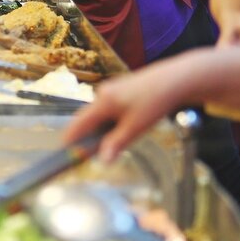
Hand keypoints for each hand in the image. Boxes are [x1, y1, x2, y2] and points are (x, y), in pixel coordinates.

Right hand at [62, 52, 201, 161]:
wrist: (176, 79)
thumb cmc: (155, 103)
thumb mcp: (135, 128)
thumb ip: (116, 144)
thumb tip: (101, 161)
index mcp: (102, 102)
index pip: (78, 124)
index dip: (69, 139)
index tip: (63, 153)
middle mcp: (102, 93)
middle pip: (86, 118)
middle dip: (85, 136)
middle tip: (87, 154)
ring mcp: (111, 89)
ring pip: (98, 113)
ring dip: (99, 129)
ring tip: (109, 143)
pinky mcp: (121, 89)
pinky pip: (107, 108)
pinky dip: (108, 120)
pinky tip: (122, 127)